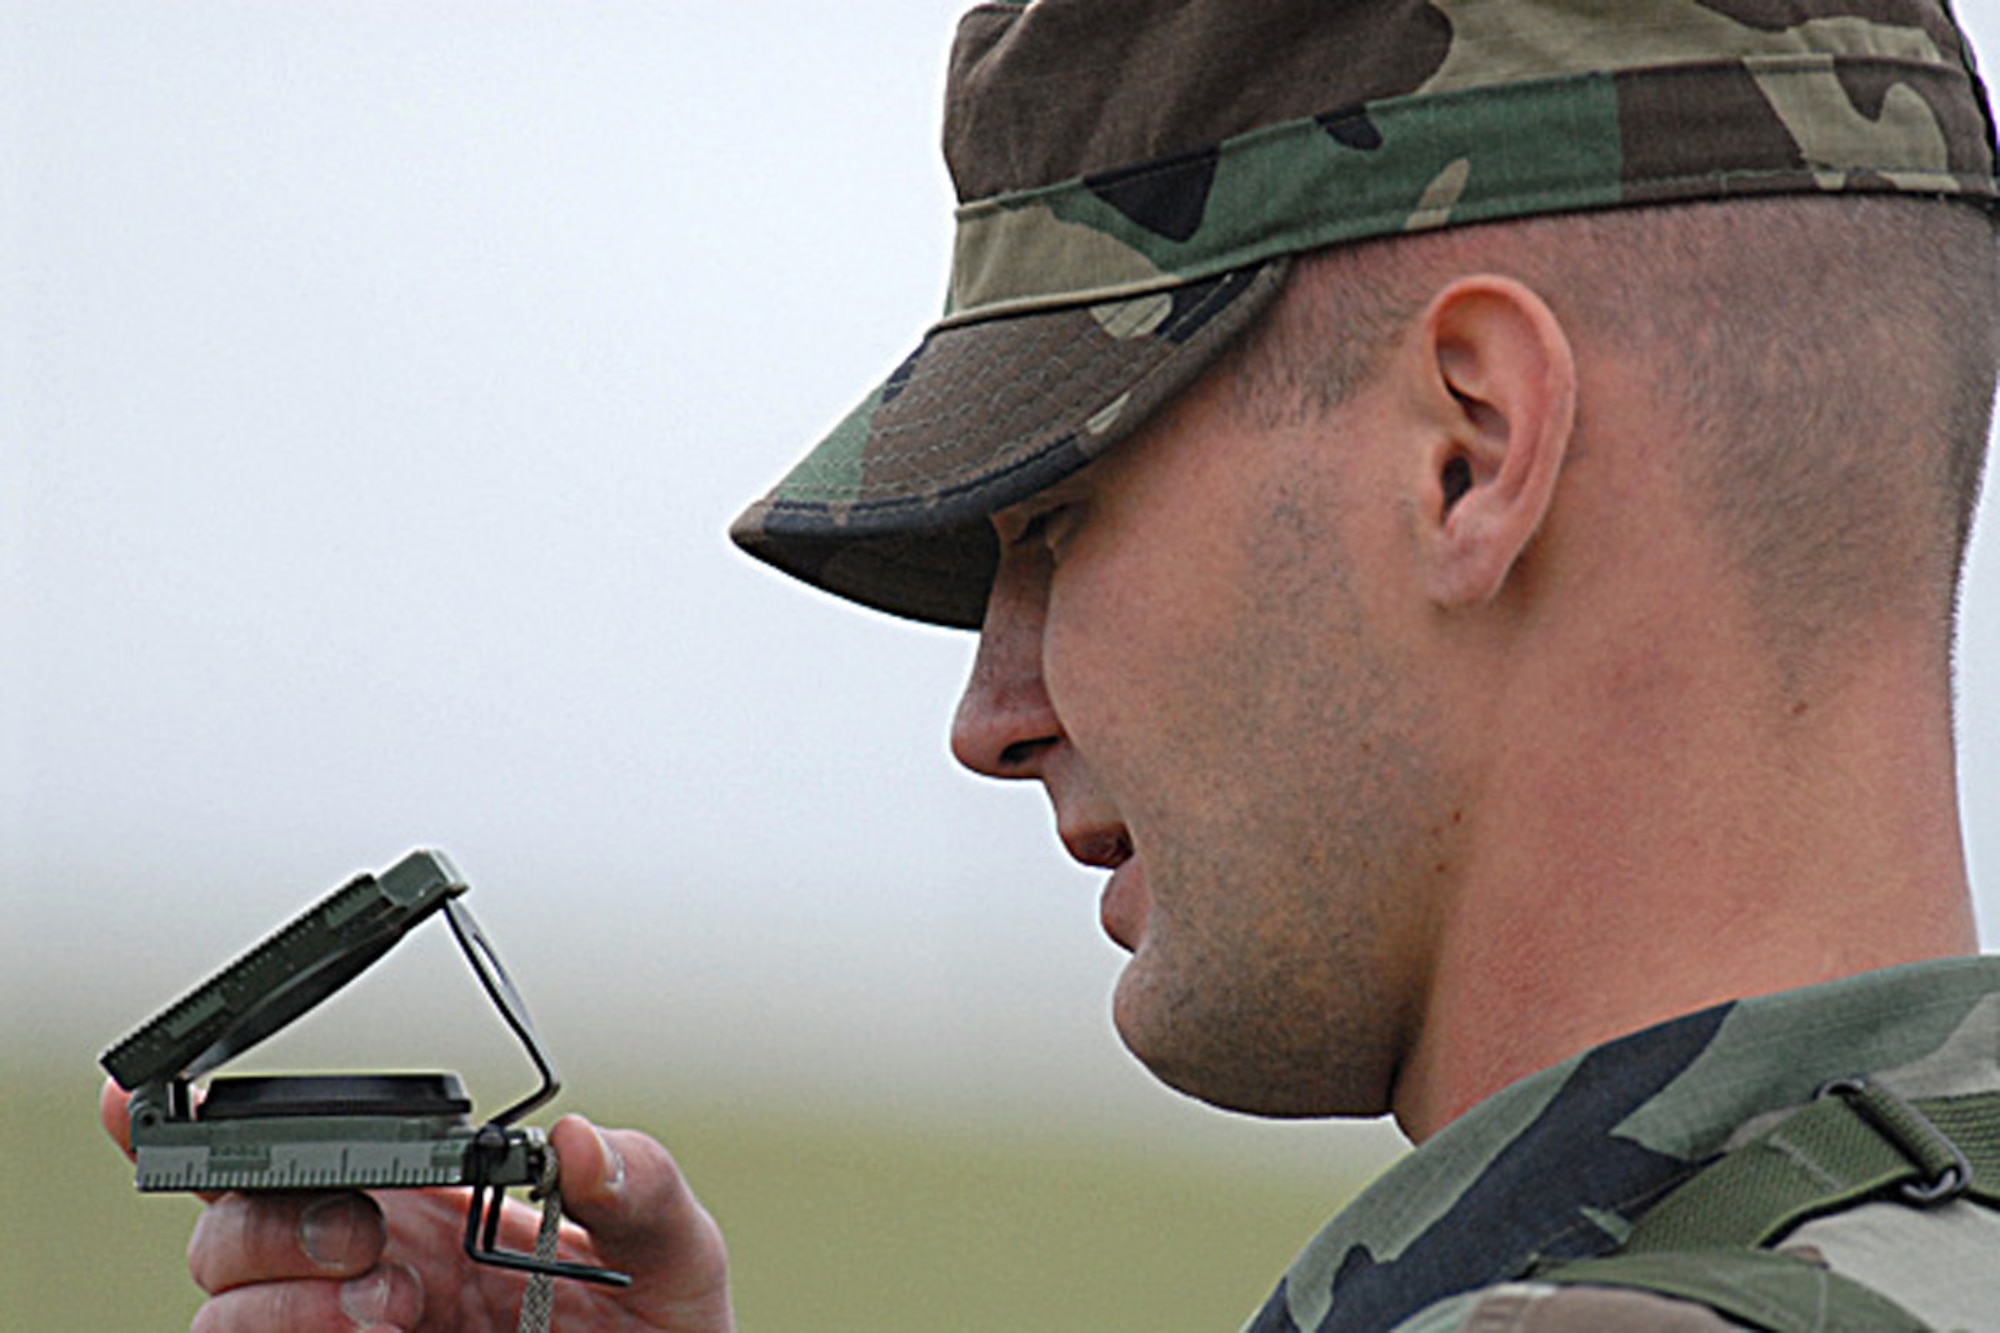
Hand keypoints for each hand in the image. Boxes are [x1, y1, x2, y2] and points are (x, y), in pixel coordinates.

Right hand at [101, 1081, 733, 1332]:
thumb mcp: (673, 1253)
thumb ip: (641, 1187)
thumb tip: (583, 1140)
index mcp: (432, 1202)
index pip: (297, 1149)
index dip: (207, 1121)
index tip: (138, 1100)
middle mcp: (370, 1265)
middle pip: (229, 1225)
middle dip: (271, 1220)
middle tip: (372, 1245)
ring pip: (222, 1308)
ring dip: (283, 1300)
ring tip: (395, 1310)